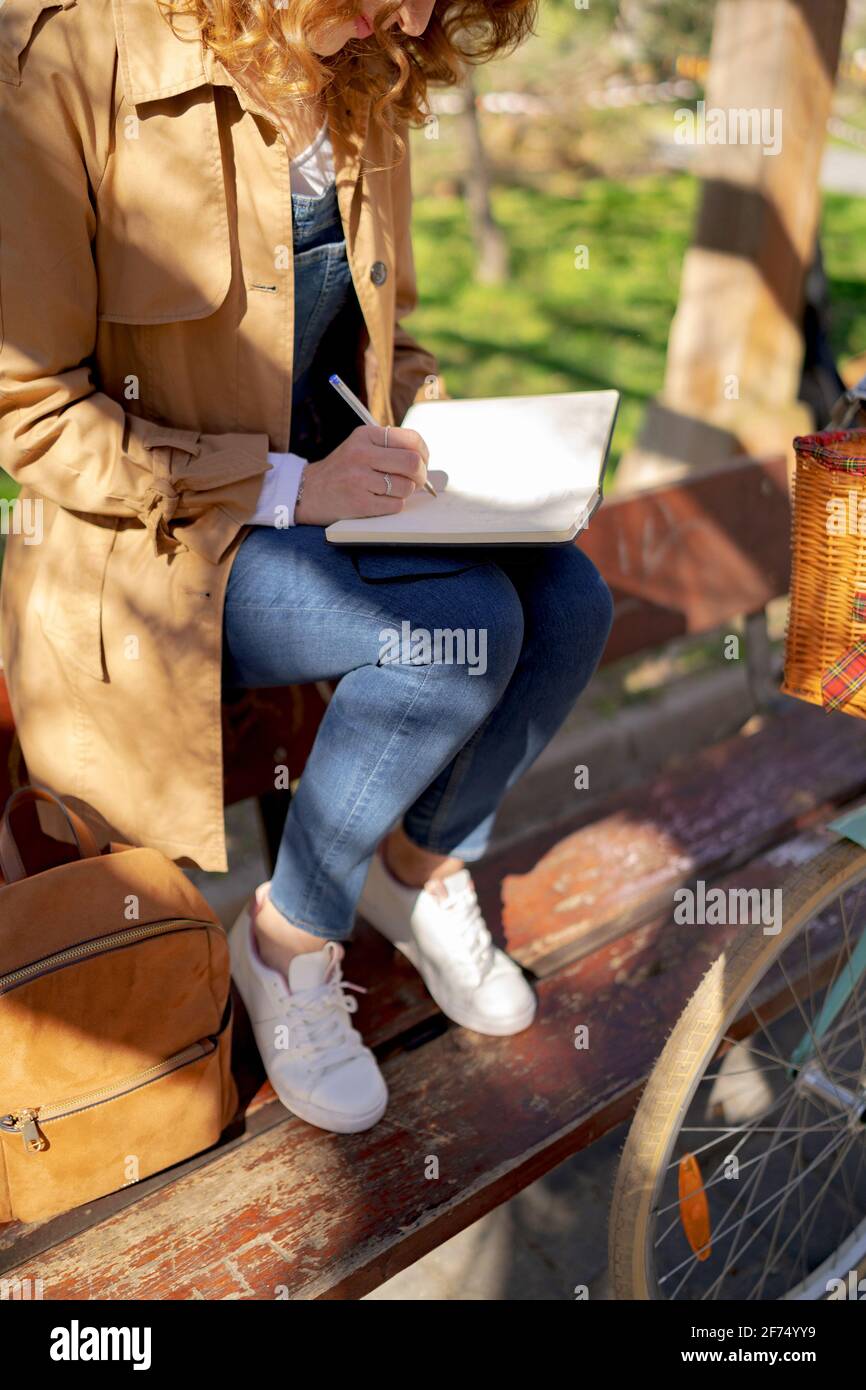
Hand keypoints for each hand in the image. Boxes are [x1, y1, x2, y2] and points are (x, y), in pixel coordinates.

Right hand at [293, 425, 429, 525]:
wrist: (307, 492)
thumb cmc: (342, 470)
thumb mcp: (360, 446)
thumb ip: (389, 448)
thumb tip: (424, 461)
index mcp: (365, 435)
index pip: (411, 439)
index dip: (424, 454)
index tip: (422, 463)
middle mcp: (361, 454)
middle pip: (412, 463)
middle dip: (420, 476)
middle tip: (415, 482)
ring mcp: (359, 479)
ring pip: (406, 487)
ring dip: (405, 493)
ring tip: (390, 492)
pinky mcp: (358, 503)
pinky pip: (395, 506)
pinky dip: (393, 506)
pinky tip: (379, 502)